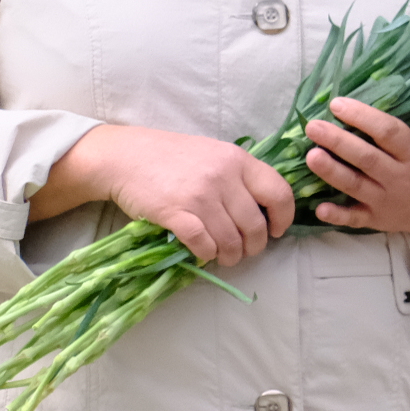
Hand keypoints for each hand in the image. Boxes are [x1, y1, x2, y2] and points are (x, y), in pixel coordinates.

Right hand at [33, 123, 292, 267]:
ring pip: (231, 240)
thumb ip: (239, 175)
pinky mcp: (175, 213)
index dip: (283, 218)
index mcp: (238, 160)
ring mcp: (200, 196)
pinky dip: (207, 253)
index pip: (279, 193)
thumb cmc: (172, 156)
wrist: (126, 156)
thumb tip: (264, 208)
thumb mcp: (214, 154)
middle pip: (255, 225)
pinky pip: (203, 244)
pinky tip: (204, 252)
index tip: (275, 231)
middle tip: (244, 250)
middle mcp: (223, 177)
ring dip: (230, 255)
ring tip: (225, 256)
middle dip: (254, 246)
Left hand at [306, 97, 409, 236]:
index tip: (337, 104)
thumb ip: (393, 134)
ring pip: (356, 185)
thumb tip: (353, 108)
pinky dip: (337, 215)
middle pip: (366, 157)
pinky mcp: (377, 220)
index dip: (362, 116)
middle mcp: (400, 177)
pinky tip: (319, 208)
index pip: (388, 131)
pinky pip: (354, 219)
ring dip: (331, 170)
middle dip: (337, 141)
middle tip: (312, 126)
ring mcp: (387, 201)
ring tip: (310, 155)